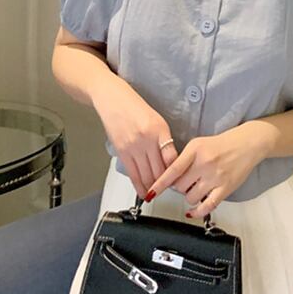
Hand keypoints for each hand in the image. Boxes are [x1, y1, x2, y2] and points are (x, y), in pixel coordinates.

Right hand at [92, 81, 178, 199]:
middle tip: (170, 189)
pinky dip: (139, 186)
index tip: (179, 178)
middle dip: (166, 183)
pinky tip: (144, 192)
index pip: (172, 158)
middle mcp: (147, 139)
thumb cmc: (136, 108)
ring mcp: (133, 147)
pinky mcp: (122, 152)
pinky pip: (133, 174)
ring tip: (157, 192)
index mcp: (159, 130)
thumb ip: (165, 141)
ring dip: (153, 187)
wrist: (113, 101)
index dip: (176, 172)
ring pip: (146, 175)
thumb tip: (171, 162)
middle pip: (160, 170)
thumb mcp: (158, 121)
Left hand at [145, 124, 265, 218]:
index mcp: (195, 150)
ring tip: (195, 189)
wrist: (247, 144)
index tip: (151, 192)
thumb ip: (183, 159)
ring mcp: (216, 177)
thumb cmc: (222, 144)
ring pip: (191, 197)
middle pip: (180, 186)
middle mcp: (205, 163)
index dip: (160, 183)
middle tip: (184, 183)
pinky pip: (207, 206)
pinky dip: (198, 212)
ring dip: (189, 197)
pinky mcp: (225, 188)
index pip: (173, 170)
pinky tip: (193, 212)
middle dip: (178, 188)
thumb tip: (170, 177)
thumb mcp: (198, 144)